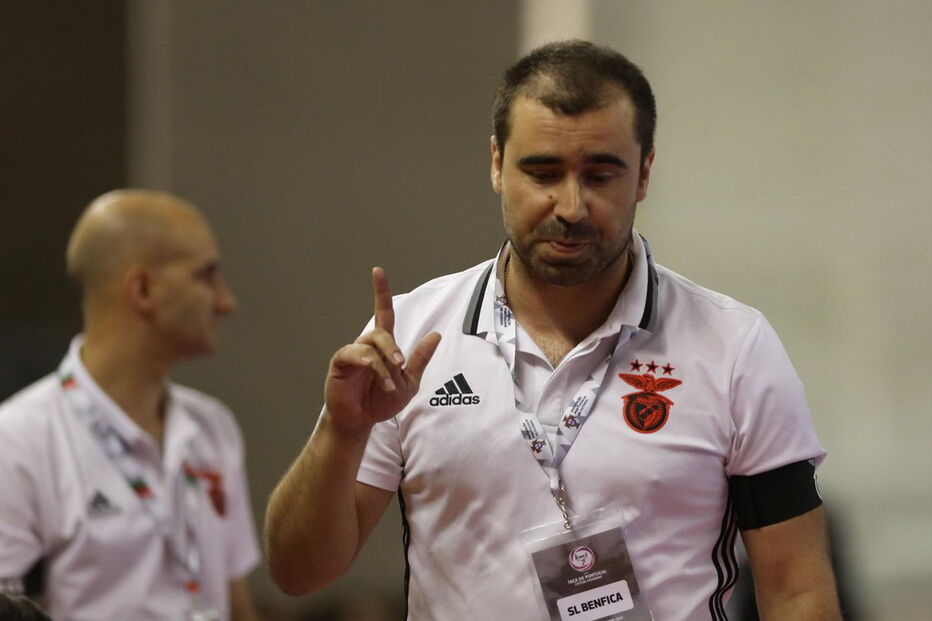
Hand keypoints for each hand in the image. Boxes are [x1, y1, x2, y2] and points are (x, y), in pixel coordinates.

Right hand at [324, 267, 440, 434]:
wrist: (361, 421)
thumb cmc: (381, 402)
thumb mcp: (409, 382)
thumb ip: (420, 359)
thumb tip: (436, 335)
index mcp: (383, 346)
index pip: (384, 313)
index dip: (381, 292)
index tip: (377, 271)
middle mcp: (367, 345)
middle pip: (381, 332)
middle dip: (393, 348)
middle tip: (400, 365)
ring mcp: (352, 353)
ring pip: (370, 345)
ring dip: (383, 365)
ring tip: (389, 385)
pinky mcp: (340, 364)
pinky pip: (355, 355)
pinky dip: (369, 365)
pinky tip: (376, 376)